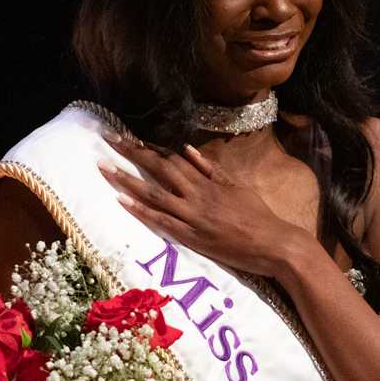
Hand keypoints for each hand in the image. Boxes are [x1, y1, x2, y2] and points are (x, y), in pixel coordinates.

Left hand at [101, 134, 305, 277]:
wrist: (274, 244)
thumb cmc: (258, 216)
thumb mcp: (236, 186)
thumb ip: (210, 169)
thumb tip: (187, 149)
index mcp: (207, 182)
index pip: (172, 158)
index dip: (147, 147)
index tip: (126, 136)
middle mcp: (197, 195)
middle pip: (158, 168)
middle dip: (131, 154)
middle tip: (107, 140)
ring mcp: (194, 216)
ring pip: (155, 193)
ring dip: (127, 180)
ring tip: (104, 169)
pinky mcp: (194, 237)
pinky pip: (162, 221)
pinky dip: (142, 210)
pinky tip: (123, 200)